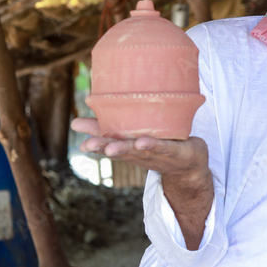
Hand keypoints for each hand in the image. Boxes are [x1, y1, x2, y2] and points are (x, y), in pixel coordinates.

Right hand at [71, 117, 209, 184]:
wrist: (190, 166)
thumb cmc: (161, 144)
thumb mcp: (137, 132)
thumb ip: (117, 120)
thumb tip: (89, 100)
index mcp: (129, 146)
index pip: (108, 140)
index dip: (93, 134)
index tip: (76, 127)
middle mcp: (139, 152)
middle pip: (119, 149)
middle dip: (102, 147)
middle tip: (87, 145)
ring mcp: (157, 153)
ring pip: (137, 151)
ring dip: (123, 150)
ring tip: (109, 148)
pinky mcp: (176, 151)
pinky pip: (163, 147)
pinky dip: (152, 145)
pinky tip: (142, 142)